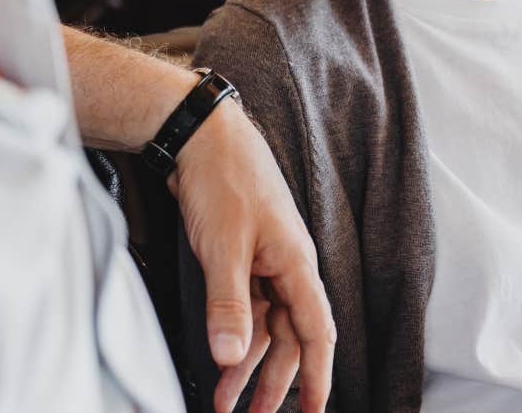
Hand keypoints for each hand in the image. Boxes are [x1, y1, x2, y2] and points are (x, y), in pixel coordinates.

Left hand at [168, 99, 335, 412]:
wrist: (203, 136)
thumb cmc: (224, 182)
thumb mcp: (224, 247)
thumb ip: (228, 305)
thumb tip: (229, 358)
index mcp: (295, 263)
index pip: (317, 331)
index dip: (318, 375)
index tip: (314, 412)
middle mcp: (285, 265)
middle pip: (289, 335)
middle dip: (275, 381)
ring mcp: (262, 259)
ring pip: (264, 323)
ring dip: (247, 363)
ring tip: (224, 402)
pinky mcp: (240, 253)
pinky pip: (244, 304)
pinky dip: (232, 332)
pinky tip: (218, 354)